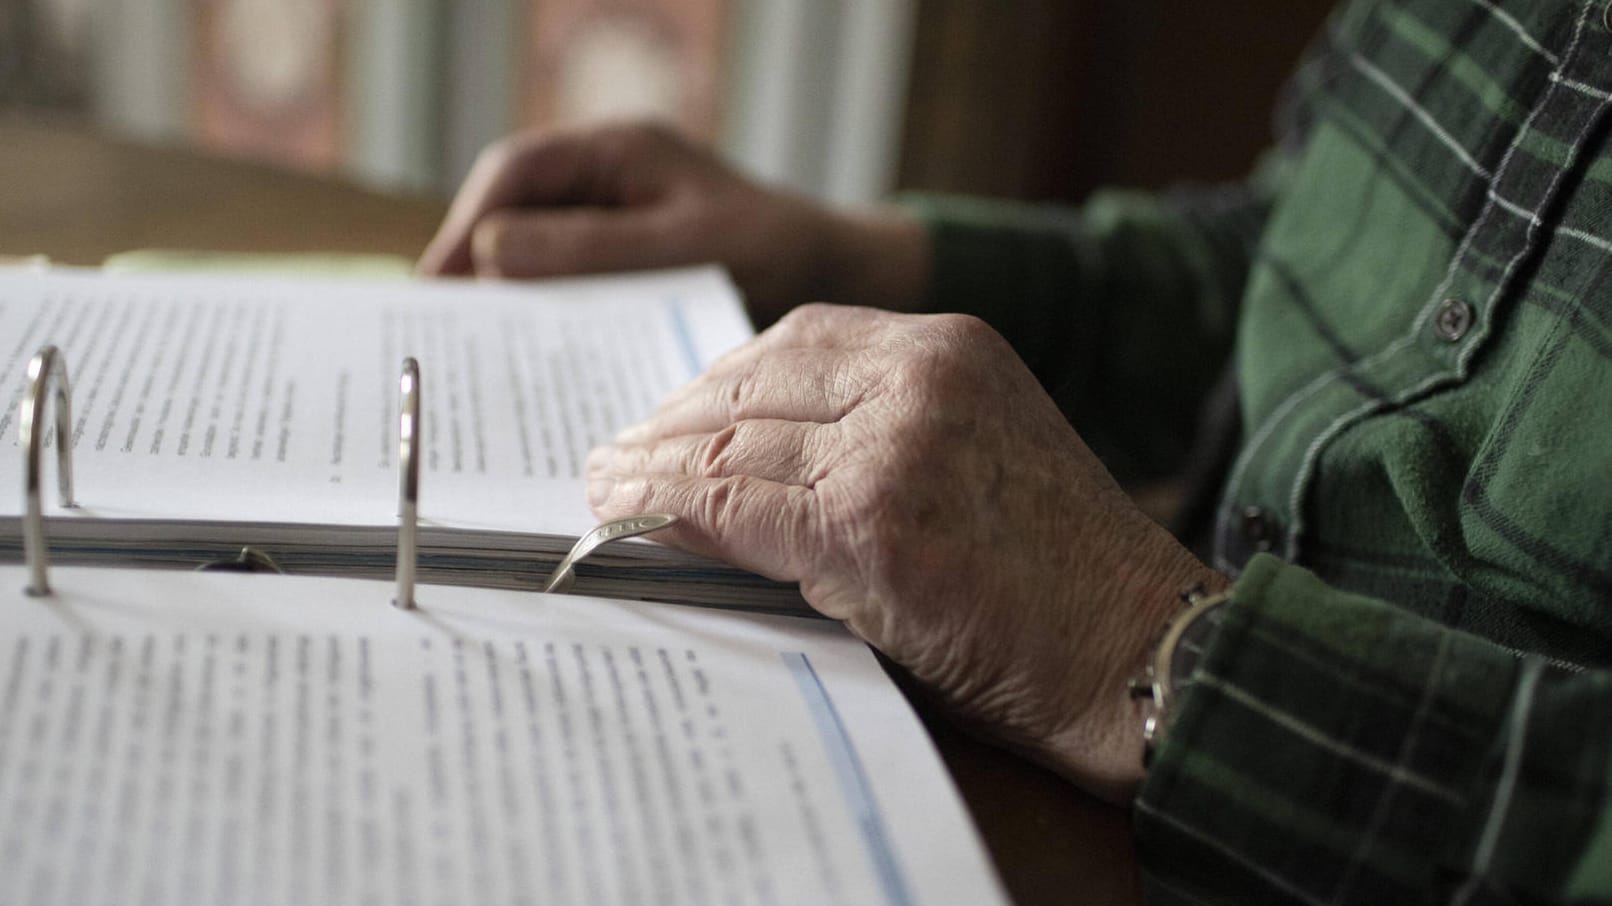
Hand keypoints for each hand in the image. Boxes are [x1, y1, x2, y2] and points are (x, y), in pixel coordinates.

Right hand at [418, 121, 929, 324]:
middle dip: (476, 266)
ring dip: (510, 297)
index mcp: (619, 151)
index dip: (468, 227)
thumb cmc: (774, 250)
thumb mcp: (684, 249)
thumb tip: (493, 253)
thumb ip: (593, 249)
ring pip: (538, 251)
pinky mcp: (629, 264)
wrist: (839, 275)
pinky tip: (537, 362)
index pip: (516, 173)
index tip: (438, 286)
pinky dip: (551, 318)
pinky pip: (573, 285)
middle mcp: (608, 177)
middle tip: (444, 332)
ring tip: (477, 354)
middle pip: (514, 211)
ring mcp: (617, 220)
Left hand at [585, 304, 1228, 801]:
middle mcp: (923, 374)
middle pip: (752, 382)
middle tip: (620, 458)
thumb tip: (746, 463)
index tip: (670, 418)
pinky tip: (633, 522)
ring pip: (732, 443)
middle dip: (674, 422)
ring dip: (655, 471)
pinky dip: (674, 515)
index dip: (717, 382)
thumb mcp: (973, 460)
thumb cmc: (1059, 578)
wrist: (1139, 649)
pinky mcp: (873, 520)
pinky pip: (737, 508)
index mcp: (951, 347)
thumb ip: (874, 435)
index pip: (796, 341)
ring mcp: (898, 441)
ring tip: (609, 490)